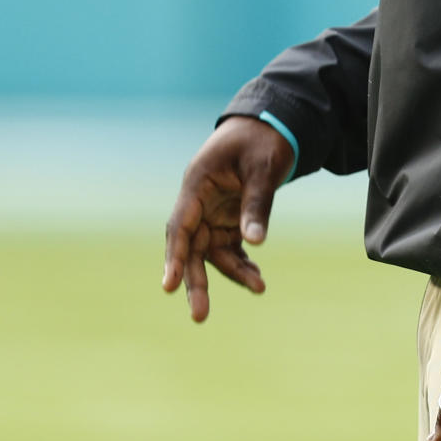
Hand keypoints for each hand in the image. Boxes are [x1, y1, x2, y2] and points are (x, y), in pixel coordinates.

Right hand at [162, 116, 294, 321]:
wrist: (272, 124)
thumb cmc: (262, 140)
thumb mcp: (263, 168)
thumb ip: (257, 204)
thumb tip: (255, 243)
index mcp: (197, 183)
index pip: (180, 226)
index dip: (174, 257)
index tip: (168, 286)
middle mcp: (200, 202)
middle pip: (191, 248)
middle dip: (195, 282)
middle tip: (200, 316)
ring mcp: (213, 212)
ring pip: (212, 253)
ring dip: (231, 273)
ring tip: (258, 287)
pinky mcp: (229, 218)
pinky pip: (230, 247)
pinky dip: (242, 263)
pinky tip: (256, 279)